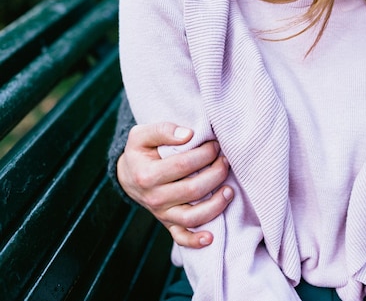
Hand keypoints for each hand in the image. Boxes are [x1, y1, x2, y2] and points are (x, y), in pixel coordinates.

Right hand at [117, 122, 232, 247]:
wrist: (130, 175)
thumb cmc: (141, 152)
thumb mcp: (141, 135)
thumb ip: (163, 130)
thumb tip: (188, 135)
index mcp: (147, 175)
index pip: (184, 165)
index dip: (205, 153)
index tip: (215, 144)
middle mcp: (154, 198)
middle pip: (193, 189)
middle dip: (216, 173)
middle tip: (225, 160)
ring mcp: (162, 214)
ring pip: (193, 217)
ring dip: (216, 205)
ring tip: (230, 190)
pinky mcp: (169, 224)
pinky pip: (182, 238)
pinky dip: (196, 241)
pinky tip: (211, 236)